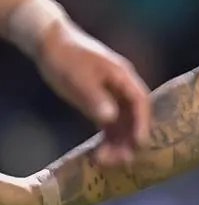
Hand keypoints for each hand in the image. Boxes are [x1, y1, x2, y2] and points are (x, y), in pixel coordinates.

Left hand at [36, 20, 150, 166]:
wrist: (49, 43)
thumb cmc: (66, 56)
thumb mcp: (78, 77)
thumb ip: (95, 97)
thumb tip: (110, 118)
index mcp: (123, 76)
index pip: (141, 102)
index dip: (142, 123)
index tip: (139, 143)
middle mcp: (122, 88)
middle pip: (134, 117)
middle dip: (129, 140)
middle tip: (119, 160)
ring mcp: (112, 96)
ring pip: (123, 124)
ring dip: (117, 143)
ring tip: (103, 161)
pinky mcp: (100, 103)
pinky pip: (109, 125)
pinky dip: (107, 140)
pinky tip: (98, 154)